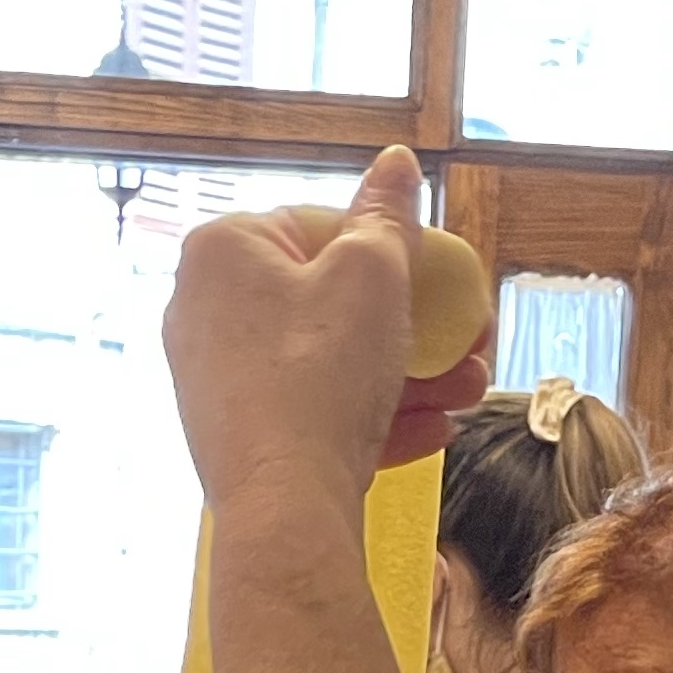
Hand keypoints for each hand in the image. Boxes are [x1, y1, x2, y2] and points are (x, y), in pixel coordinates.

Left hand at [165, 146, 487, 517]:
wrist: (285, 508)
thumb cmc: (320, 376)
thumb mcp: (373, 275)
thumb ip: (388, 215)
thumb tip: (395, 163)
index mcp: (222, 249)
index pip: (319, 227)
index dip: (391, 253)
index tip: (439, 285)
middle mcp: (202, 309)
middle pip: (329, 303)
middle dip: (414, 327)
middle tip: (469, 345)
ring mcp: (215, 381)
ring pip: (327, 364)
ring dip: (407, 376)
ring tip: (467, 392)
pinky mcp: (234, 440)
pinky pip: (311, 413)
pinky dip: (369, 416)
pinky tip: (432, 430)